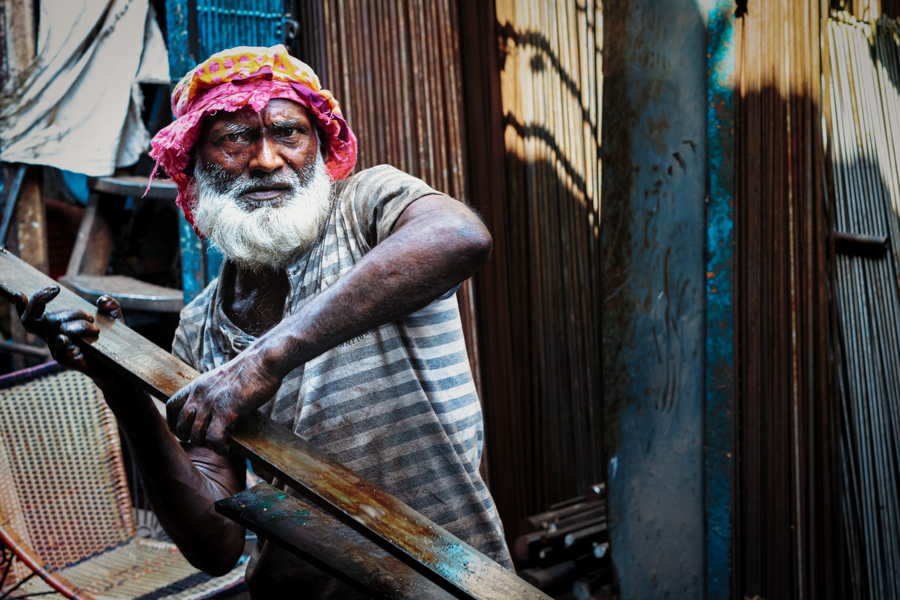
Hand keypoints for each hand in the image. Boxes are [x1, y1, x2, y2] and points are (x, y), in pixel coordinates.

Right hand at [15, 286, 124, 387]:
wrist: (115, 367)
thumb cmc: (110, 342)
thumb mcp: (113, 319)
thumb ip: (109, 305)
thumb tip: (102, 300)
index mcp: (57, 327)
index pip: (31, 316)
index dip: (28, 304)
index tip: (41, 291)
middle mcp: (52, 337)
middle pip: (45, 318)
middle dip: (70, 311)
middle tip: (89, 316)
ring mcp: (55, 348)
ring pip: (56, 325)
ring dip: (80, 321)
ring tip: (96, 329)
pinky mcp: (63, 358)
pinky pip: (60, 341)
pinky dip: (74, 333)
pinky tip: (89, 335)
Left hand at [166, 352, 281, 454]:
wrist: (265, 360)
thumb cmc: (251, 369)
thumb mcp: (222, 378)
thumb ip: (212, 392)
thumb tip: (213, 408)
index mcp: (197, 385)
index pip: (171, 406)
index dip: (175, 423)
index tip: (186, 431)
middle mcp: (199, 394)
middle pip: (180, 426)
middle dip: (191, 438)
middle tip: (207, 440)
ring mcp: (211, 404)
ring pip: (196, 436)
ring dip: (207, 445)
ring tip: (221, 444)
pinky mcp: (226, 412)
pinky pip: (214, 439)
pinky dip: (220, 448)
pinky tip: (229, 447)